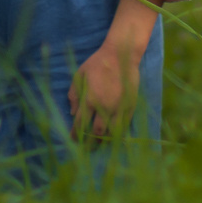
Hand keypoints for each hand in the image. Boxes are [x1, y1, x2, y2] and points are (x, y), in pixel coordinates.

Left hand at [69, 0, 164, 136]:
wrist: (121, 55)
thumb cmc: (97, 64)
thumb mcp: (79, 75)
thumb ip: (74, 95)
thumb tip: (72, 113)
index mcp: (89, 99)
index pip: (80, 123)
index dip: (76, 134)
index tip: (74, 140)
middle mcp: (104, 106)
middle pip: (96, 132)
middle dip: (89, 142)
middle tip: (86, 147)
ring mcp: (118, 107)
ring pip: (111, 131)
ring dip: (103, 140)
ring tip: (99, 144)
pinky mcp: (129, 106)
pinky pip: (123, 125)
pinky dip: (117, 133)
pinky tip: (113, 137)